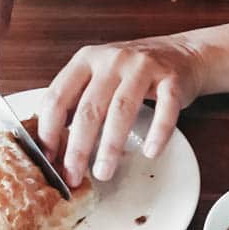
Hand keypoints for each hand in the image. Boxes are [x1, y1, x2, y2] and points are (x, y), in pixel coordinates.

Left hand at [38, 36, 205, 185]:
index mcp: (86, 60)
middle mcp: (112, 60)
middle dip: (78, 147)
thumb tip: (54, 146)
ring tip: (103, 172)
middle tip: (73, 176)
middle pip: (89, 108)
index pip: (58, 96)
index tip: (47, 158)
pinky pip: (165, 109)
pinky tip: (150, 152)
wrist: (181, 54)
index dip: (49, 129)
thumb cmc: (132, 73)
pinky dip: (158, 132)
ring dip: (110, 145)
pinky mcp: (171, 79)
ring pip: (122, 110)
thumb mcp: (99, 77)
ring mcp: (143, 67)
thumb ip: (77, 102)